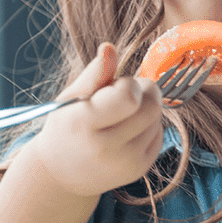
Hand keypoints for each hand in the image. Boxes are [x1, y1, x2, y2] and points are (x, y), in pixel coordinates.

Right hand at [16, 42, 165, 197]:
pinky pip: (159, 134)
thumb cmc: (66, 128)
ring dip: (146, 109)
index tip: (115, 86)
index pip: (129, 96)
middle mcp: (106, 148)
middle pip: (152, 107)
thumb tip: (109, 47)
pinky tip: (127, 131)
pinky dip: (148, 126)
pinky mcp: (139, 170)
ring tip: (122, 115)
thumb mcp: (71, 98)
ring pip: (158, 119)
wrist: (62, 175)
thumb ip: (93, 74)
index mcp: (83, 124)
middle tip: (126, 93)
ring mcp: (125, 163)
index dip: (128, 84)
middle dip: (145, 91)